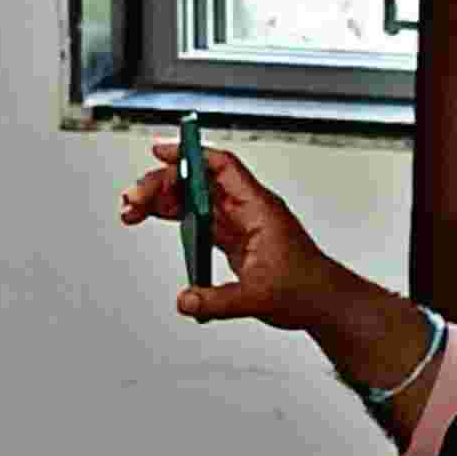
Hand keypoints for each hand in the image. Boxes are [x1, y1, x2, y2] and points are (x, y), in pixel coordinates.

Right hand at [116, 140, 345, 329]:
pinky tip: (157, 221)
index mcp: (258, 209)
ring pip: (195, 200)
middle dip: (164, 184)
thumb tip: (186, 300)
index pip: (221, 167)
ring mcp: (240, 225)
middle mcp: (247, 211)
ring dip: (165, 201)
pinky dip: (176, 219)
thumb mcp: (259, 298)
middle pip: (199, 183)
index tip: (161, 152)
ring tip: (134, 211)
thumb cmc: (306, 288)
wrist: (323, 303)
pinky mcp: (235, 241)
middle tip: (134, 199)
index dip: (190, 154)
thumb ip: (219, 301)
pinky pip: (199, 220)